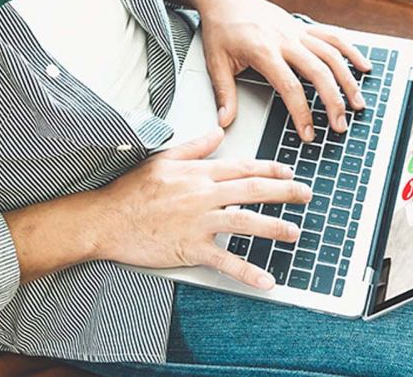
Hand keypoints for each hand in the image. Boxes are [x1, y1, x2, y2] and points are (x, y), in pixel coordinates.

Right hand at [90, 129, 310, 288]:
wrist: (105, 219)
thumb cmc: (130, 192)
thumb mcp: (163, 159)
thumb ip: (195, 146)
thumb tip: (218, 132)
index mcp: (198, 173)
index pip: (242, 167)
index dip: (270, 169)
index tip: (289, 173)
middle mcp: (202, 194)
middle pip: (252, 190)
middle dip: (284, 192)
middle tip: (307, 195)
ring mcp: (198, 221)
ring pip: (245, 221)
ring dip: (274, 227)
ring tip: (294, 233)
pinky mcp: (190, 247)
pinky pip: (225, 260)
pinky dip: (248, 271)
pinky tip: (267, 280)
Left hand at [196, 0, 372, 137]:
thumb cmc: (221, 28)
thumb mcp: (215, 62)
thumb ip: (224, 93)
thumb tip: (225, 121)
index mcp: (263, 51)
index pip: (290, 87)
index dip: (302, 113)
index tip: (308, 133)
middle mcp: (285, 40)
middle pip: (318, 72)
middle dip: (333, 102)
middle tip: (340, 125)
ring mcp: (297, 31)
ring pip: (331, 56)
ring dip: (348, 80)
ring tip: (358, 104)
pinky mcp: (302, 26)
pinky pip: (332, 37)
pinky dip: (350, 51)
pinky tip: (364, 67)